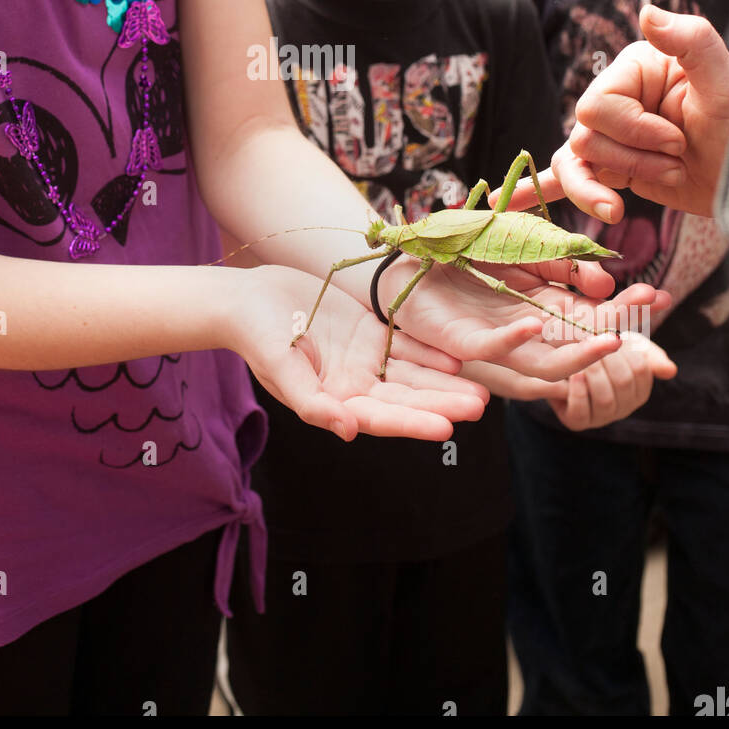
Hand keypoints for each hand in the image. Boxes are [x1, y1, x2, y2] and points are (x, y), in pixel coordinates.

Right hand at [234, 265, 488, 440]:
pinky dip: (429, 352)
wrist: (248, 297)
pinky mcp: (368, 333)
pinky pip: (405, 345)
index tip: (446, 427)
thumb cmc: (256, 336)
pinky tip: (456, 357)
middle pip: (406, 398)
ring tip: (481, 390)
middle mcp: (354, 386)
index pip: (382, 418)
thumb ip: (313, 403)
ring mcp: (364, 359)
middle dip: (442, 403)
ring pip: (412, 374)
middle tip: (479, 407)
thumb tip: (349, 432)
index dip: (413, 422)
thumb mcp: (280, 370)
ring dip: (444, 382)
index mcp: (334, 402)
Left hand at [378, 250, 669, 380]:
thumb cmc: (462, 250)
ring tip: (612, 341)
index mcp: (540, 310)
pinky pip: (494, 347)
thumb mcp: (520, 246)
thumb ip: (559, 263)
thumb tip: (601, 285)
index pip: (590, 321)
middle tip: (646, 329)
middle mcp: (522, 332)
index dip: (623, 314)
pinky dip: (517, 337)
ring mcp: (493, 340)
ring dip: (579, 356)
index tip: (655, 296)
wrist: (405, 253)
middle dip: (614, 339)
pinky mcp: (462, 341)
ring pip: (544, 365)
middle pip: (576, 349)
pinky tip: (537, 323)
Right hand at [495, 6, 728, 219]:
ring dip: (612, 185)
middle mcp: (617, 99)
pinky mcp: (611, 169)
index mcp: (635, 69)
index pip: (599, 106)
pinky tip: (513, 203)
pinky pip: (568, 178)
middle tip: (678, 159)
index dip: (634, 130)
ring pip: (573, 163)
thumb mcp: (723, 83)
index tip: (679, 140)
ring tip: (646, 192)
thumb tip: (647, 12)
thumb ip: (690, 40)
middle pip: (585, 136)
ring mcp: (612, 136)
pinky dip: (541, 189)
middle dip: (631, 159)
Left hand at [548, 331, 676, 430]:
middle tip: (593, 342)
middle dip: (609, 360)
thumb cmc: (596, 348)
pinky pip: (581, 412)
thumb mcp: (624, 344)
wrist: (559, 356)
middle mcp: (624, 407)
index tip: (612, 336)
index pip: (642, 370)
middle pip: (625, 384)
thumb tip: (671, 371)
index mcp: (639, 389)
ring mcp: (601, 417)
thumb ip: (648, 355)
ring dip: (594, 375)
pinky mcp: (577, 421)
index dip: (627, 351)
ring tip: (583, 359)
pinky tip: (574, 375)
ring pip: (606, 400)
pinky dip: (578, 391)